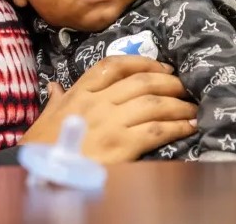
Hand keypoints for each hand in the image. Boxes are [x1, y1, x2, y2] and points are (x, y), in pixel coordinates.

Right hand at [22, 56, 197, 163]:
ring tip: (194, 107)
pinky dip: (177, 126)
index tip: (161, 67)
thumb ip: (56, 100)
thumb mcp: (45, 117)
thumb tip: (56, 86)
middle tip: (185, 86)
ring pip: (154, 103)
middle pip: (141, 82)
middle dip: (169, 82)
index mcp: (80, 92)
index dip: (143, 62)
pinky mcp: (122, 145)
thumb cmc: (42, 146)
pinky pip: (156, 130)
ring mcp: (110, 122)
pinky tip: (189, 127)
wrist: (42, 173)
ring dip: (179, 104)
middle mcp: (98, 102)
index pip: (114, 65)